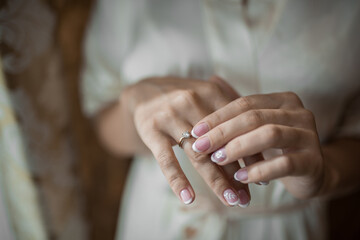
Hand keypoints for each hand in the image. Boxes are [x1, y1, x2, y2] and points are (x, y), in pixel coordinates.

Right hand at [121, 76, 250, 205]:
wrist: (144, 92)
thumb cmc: (184, 99)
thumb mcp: (206, 96)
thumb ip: (230, 111)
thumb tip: (260, 141)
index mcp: (211, 93)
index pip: (236, 128)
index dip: (251, 154)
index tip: (262, 177)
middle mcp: (191, 102)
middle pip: (219, 144)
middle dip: (237, 174)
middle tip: (247, 198)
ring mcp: (170, 116)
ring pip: (197, 155)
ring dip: (216, 181)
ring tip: (231, 200)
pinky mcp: (151, 130)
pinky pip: (166, 159)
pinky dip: (178, 180)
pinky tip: (189, 198)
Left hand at [191, 90, 323, 198]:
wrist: (312, 172)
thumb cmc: (277, 148)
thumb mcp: (258, 127)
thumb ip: (239, 110)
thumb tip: (211, 79)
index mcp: (284, 100)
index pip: (245, 104)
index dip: (218, 117)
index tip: (195, 131)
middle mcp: (299, 113)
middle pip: (254, 117)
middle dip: (223, 132)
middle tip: (199, 146)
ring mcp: (309, 136)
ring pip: (269, 135)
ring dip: (238, 148)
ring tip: (217, 159)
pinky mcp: (313, 161)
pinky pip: (283, 164)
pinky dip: (258, 170)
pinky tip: (240, 177)